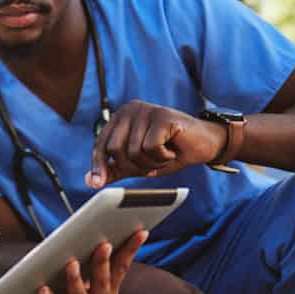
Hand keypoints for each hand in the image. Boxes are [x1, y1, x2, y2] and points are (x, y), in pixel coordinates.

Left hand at [33, 231, 146, 293]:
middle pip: (104, 282)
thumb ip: (89, 269)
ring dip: (76, 280)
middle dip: (103, 263)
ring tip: (71, 264)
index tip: (140, 232)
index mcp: (109, 292)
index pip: (122, 267)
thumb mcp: (86, 288)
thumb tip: (87, 237)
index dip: (131, 250)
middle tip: (103, 245)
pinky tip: (43, 289)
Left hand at [86, 100, 226, 186]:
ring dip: (151, 163)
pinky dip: (162, 158)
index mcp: (120, 117)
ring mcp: (146, 110)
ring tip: (165, 156)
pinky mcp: (162, 116)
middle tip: (152, 164)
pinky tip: (172, 151)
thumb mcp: (138, 163)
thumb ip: (115, 169)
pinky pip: (151, 148)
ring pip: (134, 151)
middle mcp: (130, 109)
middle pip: (116, 149)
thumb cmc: (170, 151)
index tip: (95, 184)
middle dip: (134, 166)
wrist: (205, 144)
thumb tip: (89, 180)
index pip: (101, 143)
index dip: (99, 165)